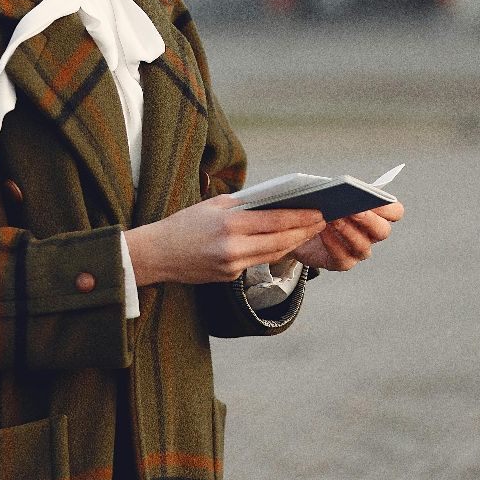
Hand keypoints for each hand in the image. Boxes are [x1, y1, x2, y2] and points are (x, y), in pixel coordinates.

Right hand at [125, 197, 325, 285]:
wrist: (157, 254)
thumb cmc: (183, 224)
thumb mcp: (212, 206)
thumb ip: (243, 205)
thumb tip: (274, 202)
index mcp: (229, 225)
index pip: (274, 221)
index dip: (300, 217)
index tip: (318, 211)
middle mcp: (232, 248)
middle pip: (280, 241)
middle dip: (304, 232)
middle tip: (322, 222)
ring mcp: (232, 266)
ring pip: (273, 254)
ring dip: (294, 243)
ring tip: (308, 232)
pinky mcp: (229, 278)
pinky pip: (258, 263)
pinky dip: (274, 252)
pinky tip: (285, 243)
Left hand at [289, 201, 402, 271]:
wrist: (304, 228)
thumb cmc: (324, 206)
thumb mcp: (334, 194)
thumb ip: (344, 191)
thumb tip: (345, 189)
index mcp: (377, 214)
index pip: (395, 212)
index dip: (388, 207)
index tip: (373, 198)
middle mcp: (372, 235)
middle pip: (383, 231)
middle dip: (369, 220)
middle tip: (353, 209)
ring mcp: (359, 251)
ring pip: (363, 246)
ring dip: (348, 231)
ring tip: (333, 218)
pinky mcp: (343, 262)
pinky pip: (343, 256)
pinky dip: (333, 243)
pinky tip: (323, 230)